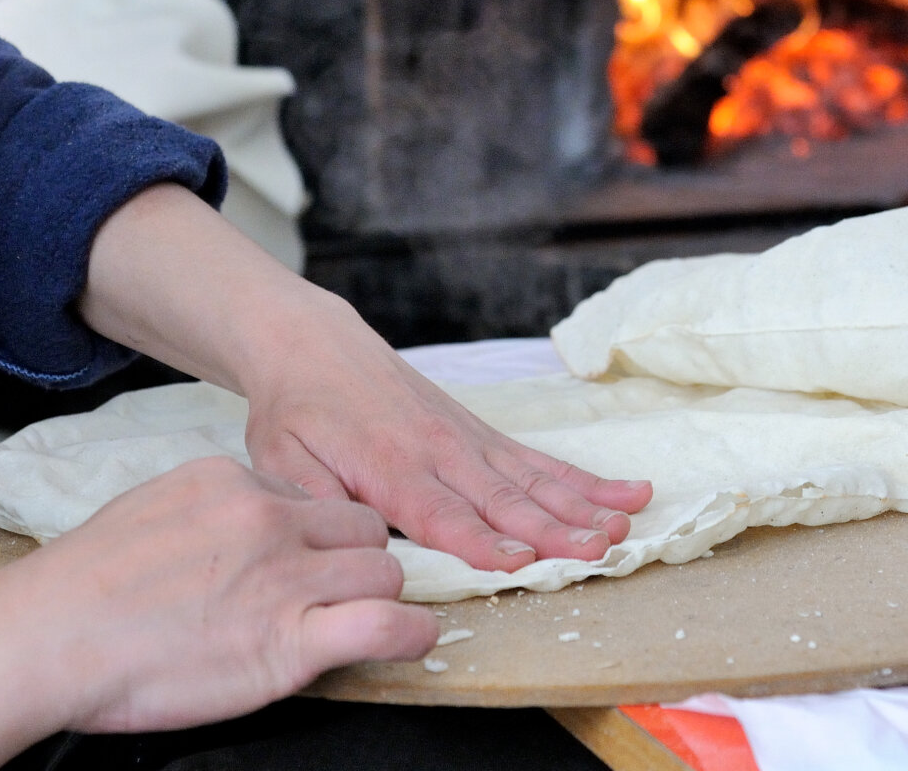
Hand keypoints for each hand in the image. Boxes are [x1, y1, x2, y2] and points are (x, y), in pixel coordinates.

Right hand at [0, 457, 435, 769]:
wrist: (41, 641)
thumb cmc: (78, 593)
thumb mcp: (151, 512)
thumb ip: (209, 514)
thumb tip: (237, 530)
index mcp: (231, 482)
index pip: (311, 496)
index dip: (318, 534)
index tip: (306, 561)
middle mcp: (267, 520)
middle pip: (361, 526)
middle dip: (356, 558)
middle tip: (335, 593)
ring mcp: (284, 578)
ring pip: (383, 570)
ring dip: (379, 596)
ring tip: (360, 620)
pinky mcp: (290, 641)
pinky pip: (386, 624)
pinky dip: (409, 633)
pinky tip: (407, 640)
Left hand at [79, 184, 654, 573]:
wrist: (315, 346)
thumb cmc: (297, 412)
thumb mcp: (281, 460)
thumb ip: (315, 502)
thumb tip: (352, 543)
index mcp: (388, 466)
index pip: (441, 513)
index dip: (481, 540)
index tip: (520, 561)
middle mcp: (440, 452)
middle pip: (505, 497)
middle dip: (554, 527)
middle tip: (599, 549)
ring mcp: (469, 440)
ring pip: (534, 479)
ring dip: (582, 505)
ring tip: (625, 525)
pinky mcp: (483, 434)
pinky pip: (540, 460)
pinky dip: (585, 479)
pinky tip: (627, 492)